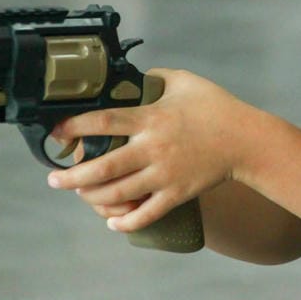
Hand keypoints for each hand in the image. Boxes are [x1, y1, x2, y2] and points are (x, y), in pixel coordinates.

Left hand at [46, 68, 253, 232]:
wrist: (246, 140)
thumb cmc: (217, 107)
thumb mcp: (185, 80)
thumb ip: (156, 77)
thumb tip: (135, 76)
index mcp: (151, 118)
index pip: (104, 121)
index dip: (74, 127)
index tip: (57, 133)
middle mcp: (153, 148)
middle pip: (103, 168)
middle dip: (72, 176)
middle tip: (54, 179)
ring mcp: (164, 174)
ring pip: (118, 194)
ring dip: (91, 198)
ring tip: (78, 195)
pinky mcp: (177, 194)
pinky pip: (146, 214)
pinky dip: (125, 222)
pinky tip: (113, 222)